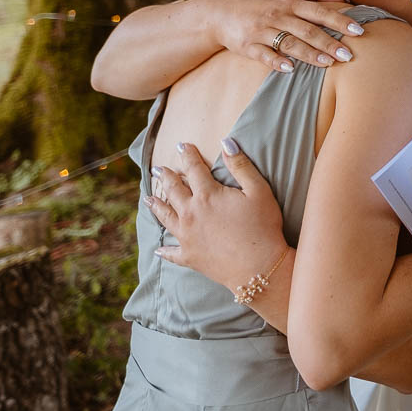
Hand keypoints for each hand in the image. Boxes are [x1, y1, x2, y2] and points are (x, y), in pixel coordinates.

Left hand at [145, 138, 287, 289]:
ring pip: (166, 217)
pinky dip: (164, 251)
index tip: (182, 146)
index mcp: (208, 195)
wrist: (257, 267)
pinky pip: (172, 253)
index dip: (188, 155)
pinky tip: (158, 250)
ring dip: (157, 206)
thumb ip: (241, 166)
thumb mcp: (259, 191)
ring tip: (148, 198)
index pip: (194, 169)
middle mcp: (191, 213)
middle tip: (158, 169)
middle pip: (174, 191)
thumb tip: (227, 142)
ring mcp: (187, 236)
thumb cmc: (262, 227)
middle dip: (165, 177)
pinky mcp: (189, 256)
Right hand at [208, 0, 364, 71]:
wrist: (223, 11)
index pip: (320, 12)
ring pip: (289, 43)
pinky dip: (277, 62)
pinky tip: (291, 69)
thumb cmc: (262, 1)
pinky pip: (265, 55)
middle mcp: (278, 15)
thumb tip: (345, 0)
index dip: (340, 21)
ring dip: (310, 54)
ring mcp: (263, 31)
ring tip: (328, 64)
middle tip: (349, 55)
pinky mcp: (249, 46)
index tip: (359, 31)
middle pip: (308, 30)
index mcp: (290, 2)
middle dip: (329, 43)